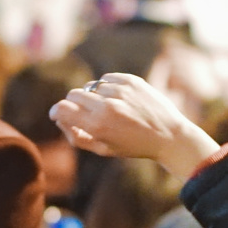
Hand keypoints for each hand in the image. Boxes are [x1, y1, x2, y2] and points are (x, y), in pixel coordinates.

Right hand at [49, 72, 221, 177]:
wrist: (170, 136)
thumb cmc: (134, 146)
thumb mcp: (103, 149)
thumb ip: (77, 136)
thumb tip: (61, 118)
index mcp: (98, 125)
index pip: (62, 108)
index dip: (57, 111)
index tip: (58, 114)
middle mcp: (107, 105)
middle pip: (73, 94)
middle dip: (74, 103)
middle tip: (84, 113)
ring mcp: (120, 90)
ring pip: (91, 86)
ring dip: (95, 96)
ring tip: (111, 109)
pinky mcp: (131, 80)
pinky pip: (106, 79)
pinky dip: (108, 88)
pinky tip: (119, 99)